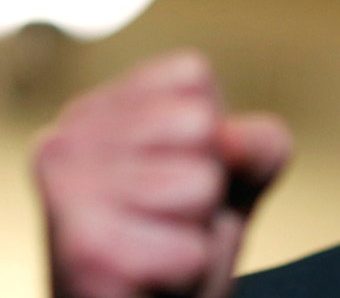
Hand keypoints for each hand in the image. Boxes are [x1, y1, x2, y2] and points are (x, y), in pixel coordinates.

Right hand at [32, 50, 291, 297]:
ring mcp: (67, 192)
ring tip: (158, 242)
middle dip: (207, 181)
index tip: (178, 171)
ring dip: (197, 228)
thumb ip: (258, 139)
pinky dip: (188, 270)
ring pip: (199, 185)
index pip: (191, 75)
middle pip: (199, 126)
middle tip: (170, 215)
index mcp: (103, 105)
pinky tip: (149, 277)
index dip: (213, 134)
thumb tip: (226, 138)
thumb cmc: (182, 238)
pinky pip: (190, 251)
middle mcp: (68, 136)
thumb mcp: (241, 172)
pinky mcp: (83, 250)